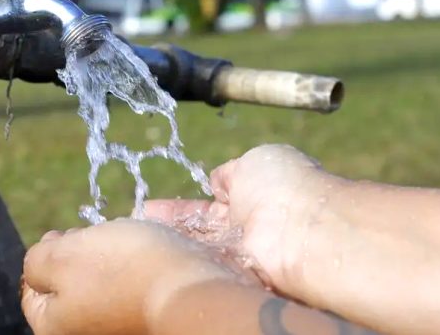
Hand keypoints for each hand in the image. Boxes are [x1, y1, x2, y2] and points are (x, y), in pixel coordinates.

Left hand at [21, 219, 246, 334]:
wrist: (191, 290)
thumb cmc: (122, 270)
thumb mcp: (61, 255)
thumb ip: (36, 260)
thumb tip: (40, 262)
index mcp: (54, 327)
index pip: (32, 291)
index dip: (45, 254)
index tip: (64, 235)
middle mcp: (85, 334)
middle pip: (68, 286)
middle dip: (78, 254)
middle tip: (96, 238)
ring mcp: (117, 328)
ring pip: (101, 284)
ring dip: (108, 259)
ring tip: (125, 243)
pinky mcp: (145, 319)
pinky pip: (130, 289)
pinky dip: (134, 270)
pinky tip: (146, 256)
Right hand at [145, 144, 344, 297]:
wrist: (304, 230)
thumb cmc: (285, 186)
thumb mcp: (255, 161)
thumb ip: (231, 172)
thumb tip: (217, 179)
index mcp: (252, 196)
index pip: (208, 204)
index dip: (180, 208)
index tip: (150, 208)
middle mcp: (245, 229)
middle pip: (198, 231)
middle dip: (168, 227)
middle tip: (136, 225)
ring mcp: (239, 255)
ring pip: (197, 249)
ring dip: (169, 243)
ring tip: (135, 240)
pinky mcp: (235, 278)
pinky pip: (202, 268)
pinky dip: (179, 262)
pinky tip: (151, 257)